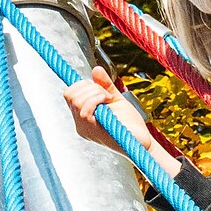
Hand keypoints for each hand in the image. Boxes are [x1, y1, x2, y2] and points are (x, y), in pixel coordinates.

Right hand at [63, 67, 182, 178]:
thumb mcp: (116, 99)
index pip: (69, 94)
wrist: (141, 142)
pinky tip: (108, 101)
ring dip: (95, 93)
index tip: (100, 89)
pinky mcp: (94, 132)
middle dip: (90, 87)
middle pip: (70, 95)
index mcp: (83, 117)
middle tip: (107, 94)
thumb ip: (105, 85)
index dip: (83, 85)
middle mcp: (81, 124)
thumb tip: (96, 69)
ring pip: (77, 102)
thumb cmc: (130, 124)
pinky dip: (96, 100)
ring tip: (109, 99)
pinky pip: (85, 112)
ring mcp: (86, 129)